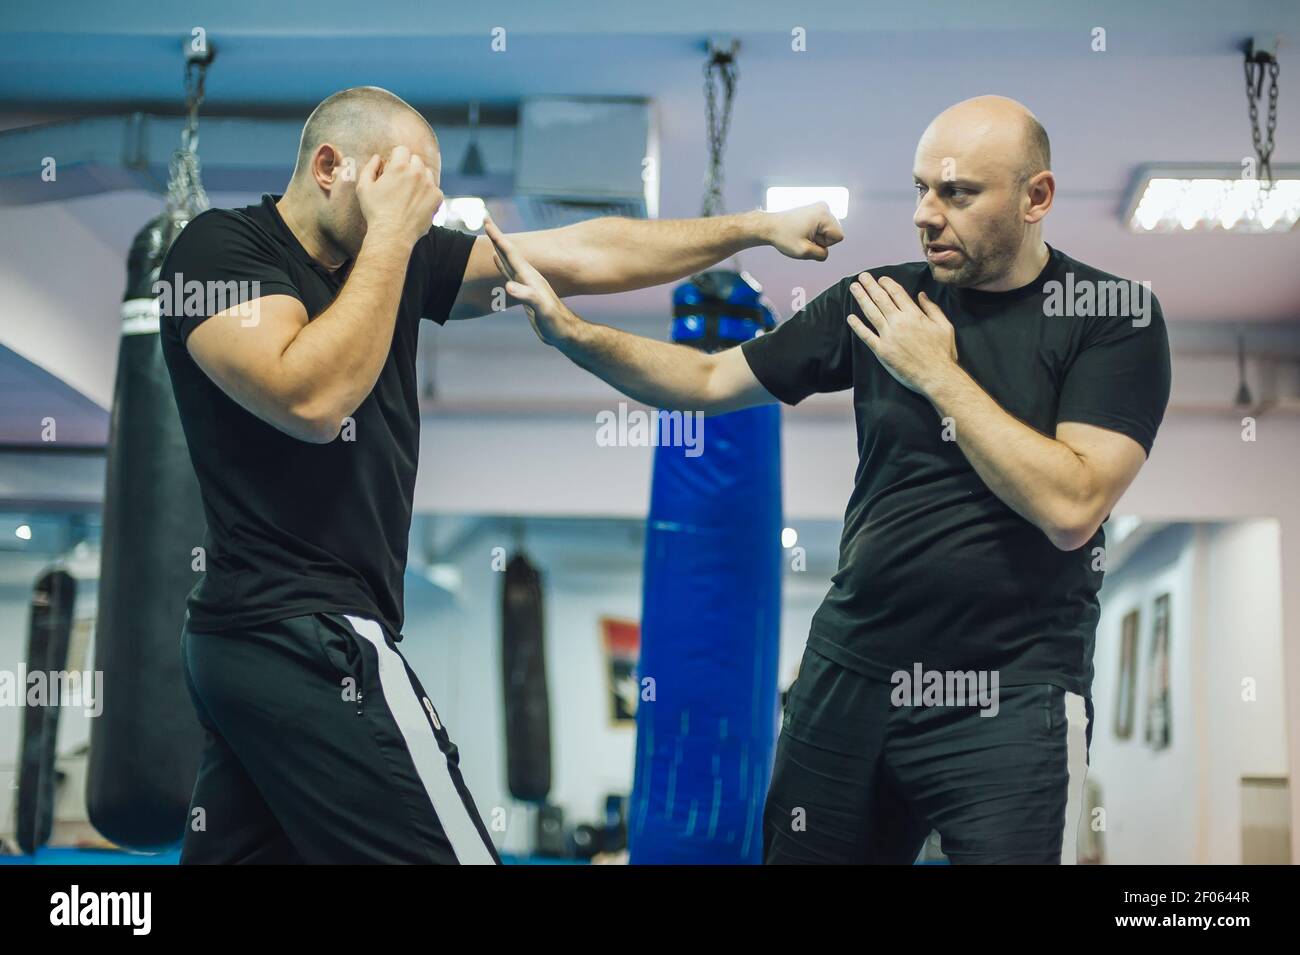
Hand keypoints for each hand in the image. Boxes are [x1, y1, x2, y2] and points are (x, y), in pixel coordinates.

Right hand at [355, 146, 444, 248]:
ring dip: (420, 179)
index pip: (402, 150)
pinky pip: (434, 189)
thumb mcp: (363, 187)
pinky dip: (428, 194)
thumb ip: (369, 168)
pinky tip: (418, 203)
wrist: (392, 234)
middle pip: (415, 160)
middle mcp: (417, 172)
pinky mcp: (437, 197)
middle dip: (408, 167)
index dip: (396, 158)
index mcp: (399, 167)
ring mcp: (429, 185)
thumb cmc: (375, 212)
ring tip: (410, 194)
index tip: (393, 168)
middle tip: (401, 183)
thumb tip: (376, 157)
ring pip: (426, 173)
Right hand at [483, 215, 576, 345]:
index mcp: (529, 276)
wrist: (565, 332)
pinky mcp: (525, 292)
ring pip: (509, 260)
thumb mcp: (542, 309)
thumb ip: (527, 296)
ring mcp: (526, 283)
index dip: (497, 237)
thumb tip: (509, 286)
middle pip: (509, 251)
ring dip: (499, 248)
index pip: (510, 252)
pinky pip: (510, 272)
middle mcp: (528, 276)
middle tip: (485, 220)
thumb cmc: (555, 322)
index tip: (486, 220)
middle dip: (496, 236)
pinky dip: (502, 264)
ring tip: (492, 237)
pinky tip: (498, 261)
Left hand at [765, 202, 843, 260]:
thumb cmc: (784, 237)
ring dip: (817, 236)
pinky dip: (814, 231)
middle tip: (803, 237)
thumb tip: (826, 251)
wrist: (769, 226)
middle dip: (821, 240)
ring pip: (829, 230)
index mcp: (824, 214)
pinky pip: (823, 227)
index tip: (809, 239)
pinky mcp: (815, 209)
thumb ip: (822, 254)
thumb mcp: (804, 252)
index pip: (838, 237)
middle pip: (835, 232)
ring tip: (801, 233)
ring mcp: (820, 207)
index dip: (824, 244)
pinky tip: (802, 230)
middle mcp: (824, 207)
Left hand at [847, 273, 957, 394]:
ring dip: (861, 298)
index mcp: (914, 314)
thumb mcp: (945, 326)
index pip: (896, 293)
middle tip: (861, 276)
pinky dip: (857, 326)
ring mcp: (889, 336)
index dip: (886, 283)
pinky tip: (850, 317)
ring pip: (871, 313)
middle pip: (881, 299)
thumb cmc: (943, 352)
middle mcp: (899, 322)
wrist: (937, 376)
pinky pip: (866, 336)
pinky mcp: (882, 351)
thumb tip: (921, 295)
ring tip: (854, 288)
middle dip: (870, 285)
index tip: (880, 279)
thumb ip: (932, 309)